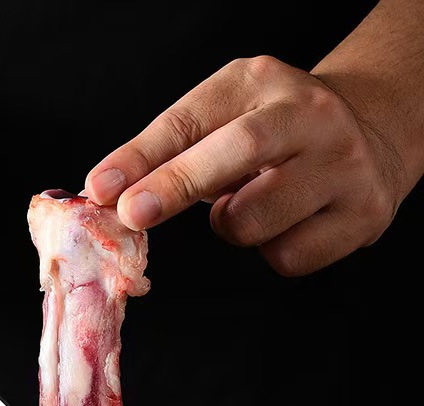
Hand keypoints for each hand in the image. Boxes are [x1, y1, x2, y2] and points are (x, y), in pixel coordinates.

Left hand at [84, 55, 406, 276]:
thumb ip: (170, 155)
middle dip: (177, 184)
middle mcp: (309, 116)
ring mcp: (343, 165)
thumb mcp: (223, 124)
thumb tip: (107, 196)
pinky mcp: (362, 214)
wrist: (368, 140)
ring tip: (246, 206)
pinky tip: (285, 224)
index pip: (191, 118)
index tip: (100, 188)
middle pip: (239, 149)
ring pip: (258, 217)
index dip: (141, 156)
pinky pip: (287, 256)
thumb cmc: (272, 141)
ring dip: (231, 226)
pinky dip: (271, 251)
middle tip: (132, 214)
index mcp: (260, 84)